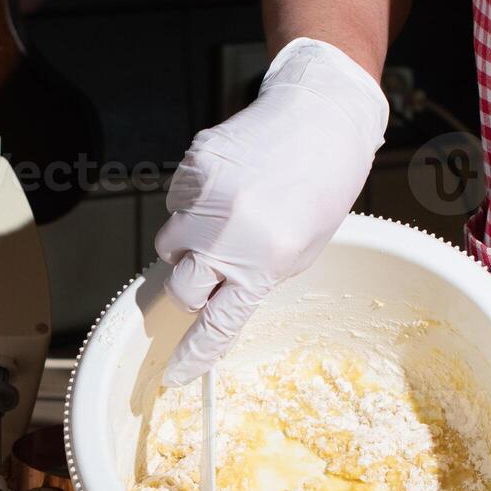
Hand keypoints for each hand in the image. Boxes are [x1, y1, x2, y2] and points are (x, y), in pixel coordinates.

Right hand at [155, 37, 388, 386]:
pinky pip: (173, 203)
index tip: (175, 374)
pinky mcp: (192, 168)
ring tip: (225, 217)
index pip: (216, 324)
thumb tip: (215, 300)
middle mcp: (229, 236)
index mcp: (264, 263)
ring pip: (168, 246)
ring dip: (188, 243)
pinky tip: (226, 186)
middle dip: (192, 286)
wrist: (321, 117)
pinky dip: (191, 203)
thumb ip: (256, 278)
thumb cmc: (321, 184)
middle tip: (212, 268)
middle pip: (181, 290)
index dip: (193, 354)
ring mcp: (205, 200)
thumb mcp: (301, 249)